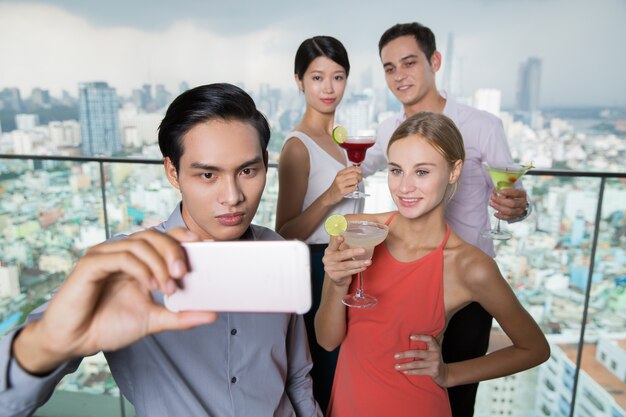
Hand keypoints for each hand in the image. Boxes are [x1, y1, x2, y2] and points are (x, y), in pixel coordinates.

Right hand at [13, 228, 217, 373]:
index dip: (185, 237)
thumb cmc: (108, 325)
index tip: (207, 247)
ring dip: (159, 264)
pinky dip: (140, 269)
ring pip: (140, 243)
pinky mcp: (91, 263)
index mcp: (138, 260)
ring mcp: (105, 254)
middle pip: (154, 235)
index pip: (165, 237)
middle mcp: (122, 251)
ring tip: (167, 288)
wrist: (74, 341)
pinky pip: (121, 256)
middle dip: (174, 251)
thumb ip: (180, 315)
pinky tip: (149, 286)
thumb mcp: (153, 320)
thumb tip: (212, 314)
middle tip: (183, 274)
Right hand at [322, 235, 369, 288]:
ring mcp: (331, 268)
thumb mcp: (340, 253)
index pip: (333, 245)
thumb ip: (346, 247)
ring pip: (346, 265)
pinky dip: (357, 270)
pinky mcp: (335, 276)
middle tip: (363, 250)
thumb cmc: (340, 262)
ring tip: (368, 262)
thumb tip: (361, 238)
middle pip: (342, 255)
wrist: (337, 278)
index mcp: (329, 251)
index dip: (337, 241)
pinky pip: (348, 272)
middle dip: (353, 252)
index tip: (341, 237)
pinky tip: (363, 267)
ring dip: (358, 263)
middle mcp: (328, 259)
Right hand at [325, 166, 361, 203]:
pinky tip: (351, 189)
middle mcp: (340, 178)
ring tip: (354, 185)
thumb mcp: (340, 178)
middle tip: (358, 180)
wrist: (329, 196)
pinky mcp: (342, 191)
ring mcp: (341, 184)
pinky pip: (353, 188)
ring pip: (355, 181)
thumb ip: (348, 174)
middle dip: (359, 177)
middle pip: (355, 174)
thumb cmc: (336, 187)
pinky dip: (354, 189)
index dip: (358, 170)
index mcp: (340, 173)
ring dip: (356, 184)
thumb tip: (358, 172)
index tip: (360, 172)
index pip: (352, 168)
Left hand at [394, 335, 448, 386]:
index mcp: (435, 347)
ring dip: (405, 365)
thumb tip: (415, 332)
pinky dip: (411, 372)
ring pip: (417, 364)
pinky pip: (419, 372)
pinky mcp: (433, 372)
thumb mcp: (434, 349)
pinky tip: (403, 371)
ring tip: (396, 366)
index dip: (421, 337)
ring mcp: (435, 364)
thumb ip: (429, 342)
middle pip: (418, 353)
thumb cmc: (434, 358)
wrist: (444, 373)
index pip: (429, 339)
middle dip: (405, 354)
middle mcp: (435, 354)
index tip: (410, 336)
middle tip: (395, 356)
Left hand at [491, 188, 526, 220]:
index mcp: (522, 194)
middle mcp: (522, 203)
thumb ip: (504, 190)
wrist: (520, 204)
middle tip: (492, 198)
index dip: (508, 192)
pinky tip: (495, 213)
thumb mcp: (511, 190)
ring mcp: (520, 211)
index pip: (516, 193)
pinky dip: (501, 216)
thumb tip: (495, 190)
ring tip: (491, 204)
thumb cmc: (513, 195)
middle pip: (512, 203)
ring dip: (499, 208)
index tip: (500, 191)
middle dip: (500, 201)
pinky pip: (508, 218)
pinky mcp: (516, 217)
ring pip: (510, 211)